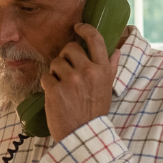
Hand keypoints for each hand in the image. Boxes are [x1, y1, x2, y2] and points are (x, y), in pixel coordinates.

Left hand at [41, 22, 121, 141]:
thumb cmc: (95, 112)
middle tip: (67, 72)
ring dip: (55, 72)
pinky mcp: (55, 89)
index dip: (85, 29)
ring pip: (55, 62)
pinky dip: (48, 85)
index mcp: (102, 70)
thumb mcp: (107, 89)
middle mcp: (88, 71)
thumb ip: (110, 68)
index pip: (95, 39)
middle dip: (65, 58)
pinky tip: (55, 96)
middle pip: (70, 48)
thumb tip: (116, 50)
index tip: (78, 27)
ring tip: (62, 87)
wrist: (83, 135)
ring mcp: (71, 80)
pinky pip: (46, 77)